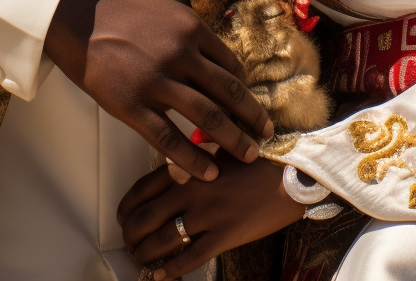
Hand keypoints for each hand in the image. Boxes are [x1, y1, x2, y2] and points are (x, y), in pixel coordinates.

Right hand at [44, 0, 272, 179]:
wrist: (82, 18)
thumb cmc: (126, 15)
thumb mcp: (169, 14)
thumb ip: (194, 38)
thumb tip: (220, 64)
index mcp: (192, 30)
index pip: (231, 66)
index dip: (245, 90)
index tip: (252, 107)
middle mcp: (180, 55)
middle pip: (229, 93)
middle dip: (252, 117)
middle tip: (267, 134)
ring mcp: (157, 82)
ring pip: (206, 119)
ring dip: (233, 141)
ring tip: (249, 156)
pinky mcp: (133, 106)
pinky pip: (170, 140)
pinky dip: (193, 160)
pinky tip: (208, 173)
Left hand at [118, 150, 303, 277]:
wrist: (292, 173)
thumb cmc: (257, 159)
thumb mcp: (221, 147)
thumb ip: (195, 156)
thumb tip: (176, 164)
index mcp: (189, 166)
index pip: (143, 188)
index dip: (127, 208)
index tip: (123, 218)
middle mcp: (192, 190)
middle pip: (146, 217)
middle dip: (131, 235)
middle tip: (130, 244)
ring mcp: (208, 214)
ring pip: (163, 240)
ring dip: (145, 254)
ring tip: (141, 260)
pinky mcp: (225, 235)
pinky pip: (190, 257)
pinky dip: (170, 270)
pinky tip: (159, 276)